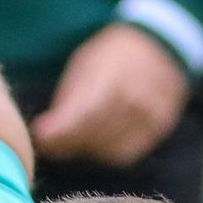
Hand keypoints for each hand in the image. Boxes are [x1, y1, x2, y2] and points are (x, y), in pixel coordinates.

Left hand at [32, 23, 190, 167]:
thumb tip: (44, 137)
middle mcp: (135, 98)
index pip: (83, 116)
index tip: (41, 139)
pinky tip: (102, 139)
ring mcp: (151, 116)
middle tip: (57, 137)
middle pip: (94, 136)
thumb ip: (67, 102)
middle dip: (70, 141)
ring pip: (109, 151)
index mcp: (112, 76)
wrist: (161, 47)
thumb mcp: (84, 65)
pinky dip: (109, 152)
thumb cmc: (113, 55)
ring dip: (88, 148)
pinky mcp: (160, 129)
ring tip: (81, 134)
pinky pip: (127, 154)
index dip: (60, 133)